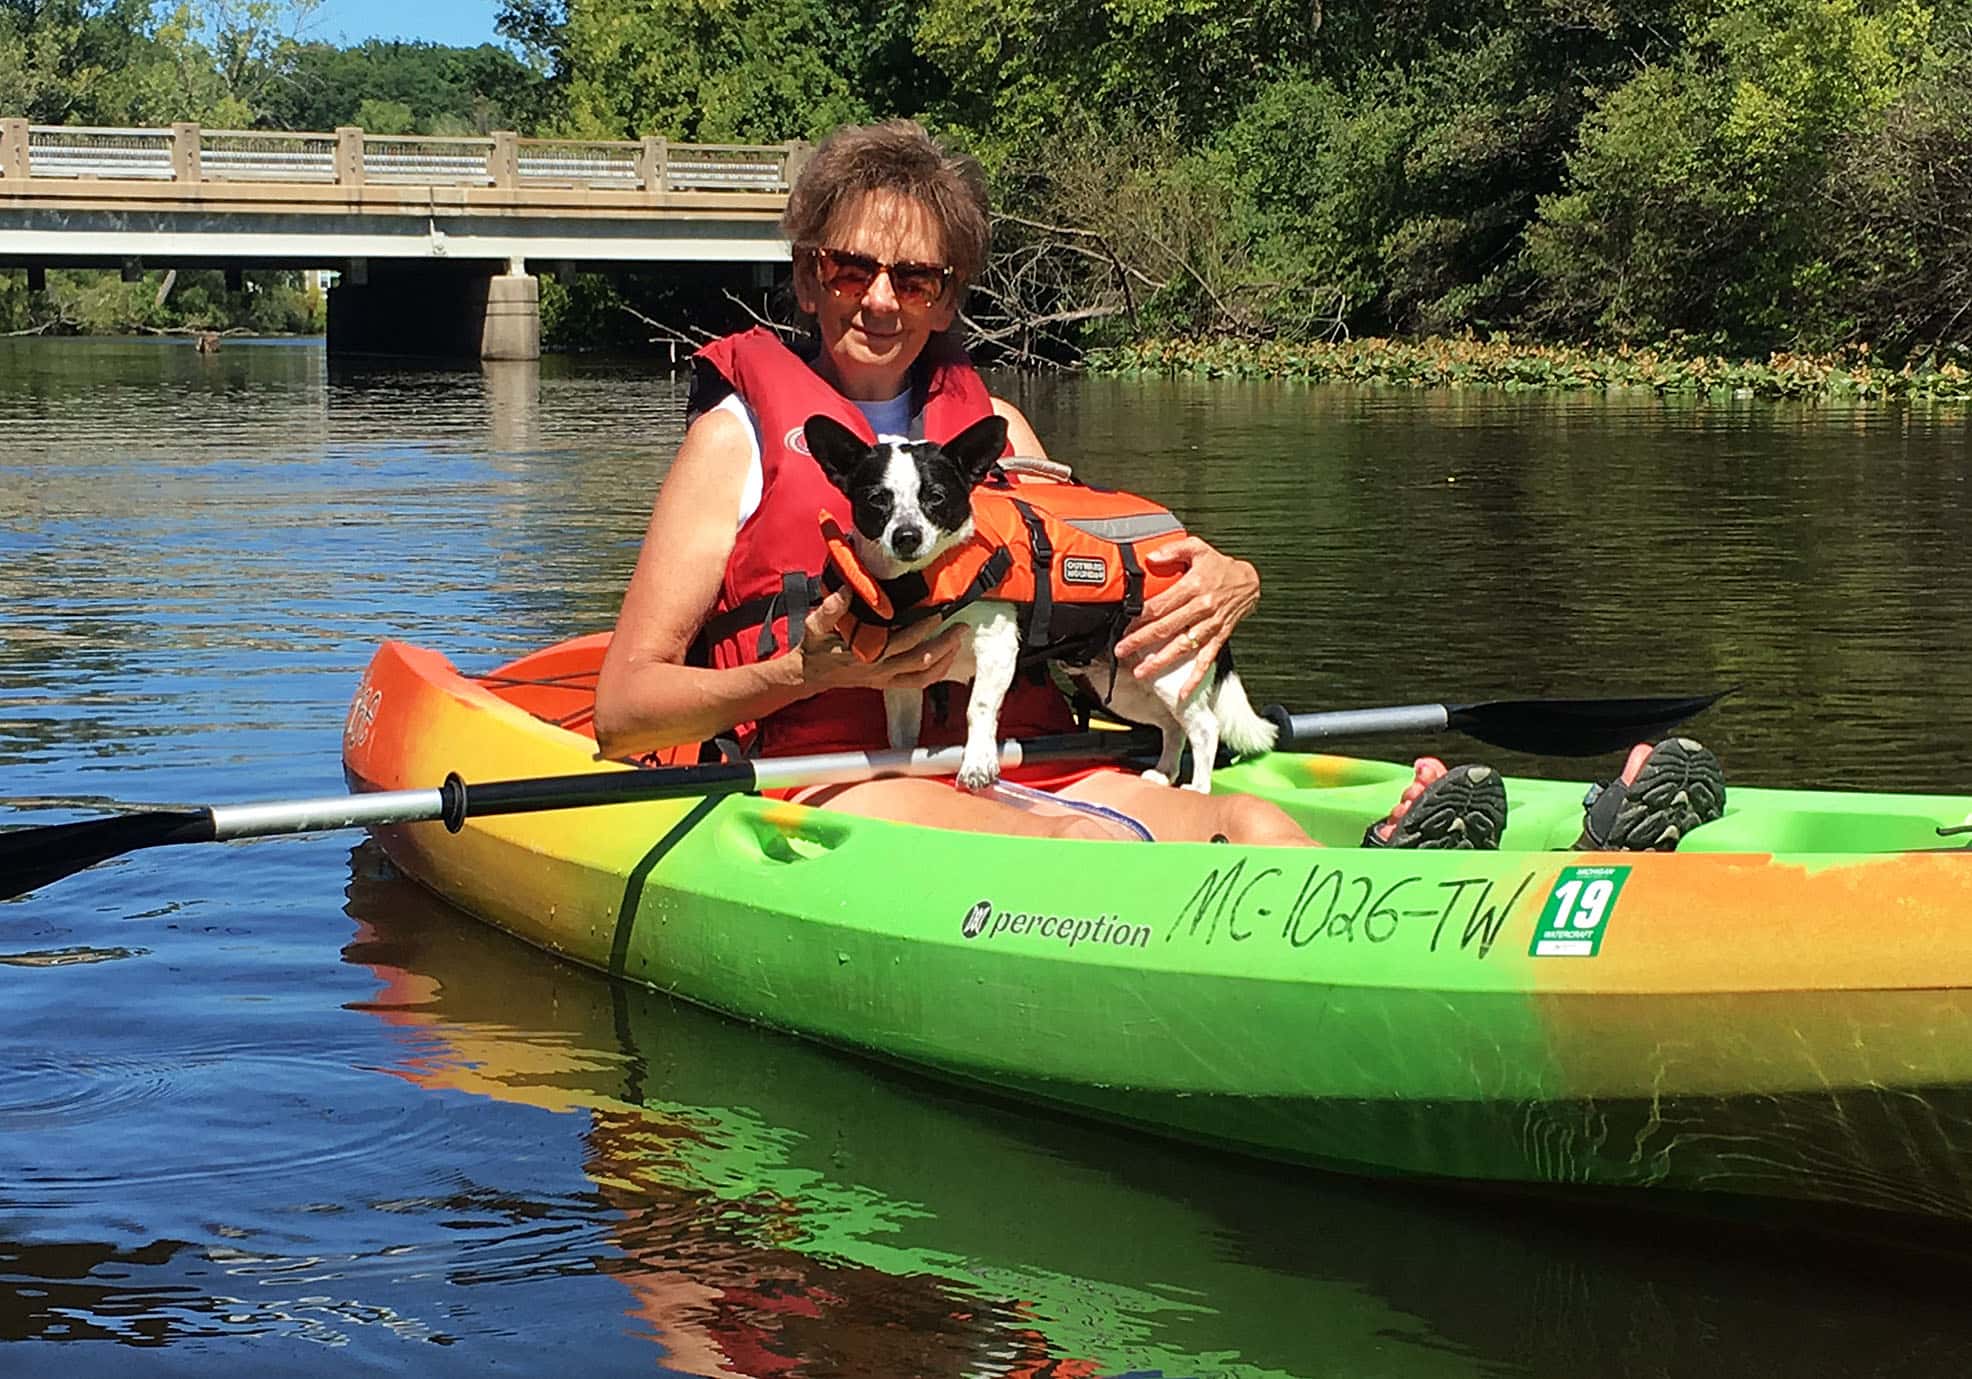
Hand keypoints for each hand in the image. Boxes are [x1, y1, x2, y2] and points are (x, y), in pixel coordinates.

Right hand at [794, 588, 964, 693]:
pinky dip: (936, 672)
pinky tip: (947, 658)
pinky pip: (918, 683)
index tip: (937, 610)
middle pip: (921, 659)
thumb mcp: (815, 625)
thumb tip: (848, 589)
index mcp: (866, 654)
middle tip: (961, 625)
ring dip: (945, 658)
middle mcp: (880, 669)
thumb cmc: (815, 647)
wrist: (809, 674)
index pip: (902, 641)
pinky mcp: (887, 683)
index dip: (923, 627)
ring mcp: (885, 678)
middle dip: (944, 642)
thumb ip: (831, 608)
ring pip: (924, 674)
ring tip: (958, 639)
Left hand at [1112, 537, 1259, 698]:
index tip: (1124, 624)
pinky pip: (1206, 659)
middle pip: (1167, 627)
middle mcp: (1201, 607)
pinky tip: (1183, 691)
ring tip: (1141, 672)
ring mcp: (1210, 625)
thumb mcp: (1198, 548)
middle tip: (1122, 650)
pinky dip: (1195, 677)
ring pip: (1182, 646)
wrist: (1249, 582)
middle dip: (1141, 640)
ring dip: (1161, 661)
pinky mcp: (1219, 637)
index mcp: (1194, 586)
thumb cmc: (1220, 566)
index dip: (1141, 616)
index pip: (1162, 604)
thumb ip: (1174, 549)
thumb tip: (1151, 557)